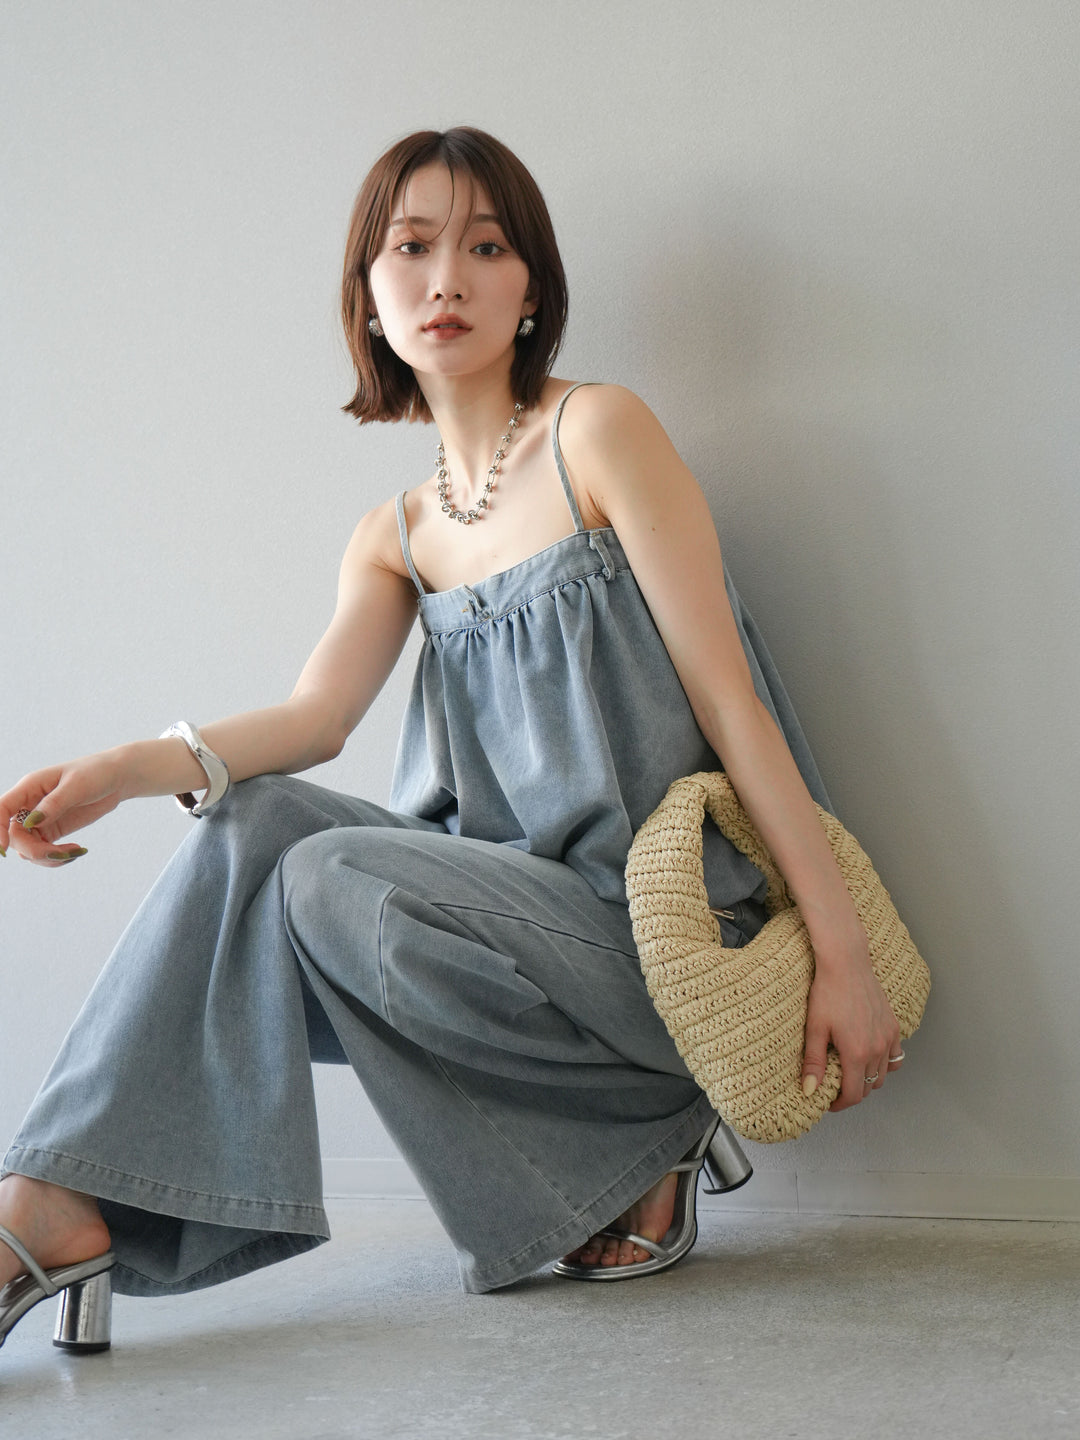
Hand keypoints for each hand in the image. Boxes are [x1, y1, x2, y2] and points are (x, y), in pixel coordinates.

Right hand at [1, 752, 128, 866]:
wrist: (116, 778)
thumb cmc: (96, 773)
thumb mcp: (77, 786)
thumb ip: (54, 803)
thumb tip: (31, 822)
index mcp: (29, 787)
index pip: (1, 809)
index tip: (4, 849)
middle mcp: (30, 804)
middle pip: (15, 836)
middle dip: (35, 850)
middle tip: (63, 853)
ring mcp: (40, 820)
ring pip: (27, 848)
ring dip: (48, 857)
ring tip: (75, 851)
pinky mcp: (53, 830)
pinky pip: (43, 851)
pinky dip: (57, 857)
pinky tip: (77, 851)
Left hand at [801, 931, 902, 1110]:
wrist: (846, 963)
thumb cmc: (827, 992)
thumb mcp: (815, 1029)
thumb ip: (814, 1062)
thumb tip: (809, 1091)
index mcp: (856, 1053)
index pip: (854, 1094)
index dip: (840, 1104)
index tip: (828, 1102)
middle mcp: (877, 1049)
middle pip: (869, 1087)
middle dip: (852, 1092)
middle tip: (835, 1086)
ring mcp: (889, 1037)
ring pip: (884, 1074)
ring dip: (868, 1079)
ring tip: (850, 1072)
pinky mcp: (894, 1026)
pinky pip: (896, 1056)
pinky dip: (885, 1063)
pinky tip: (870, 1057)